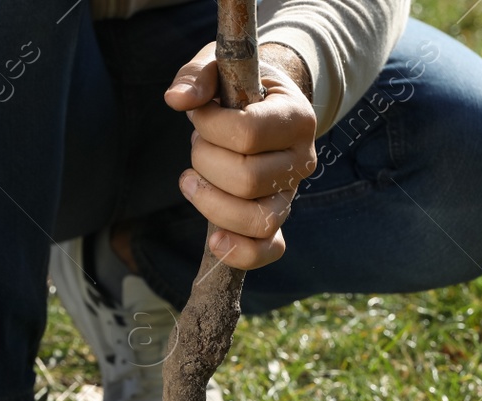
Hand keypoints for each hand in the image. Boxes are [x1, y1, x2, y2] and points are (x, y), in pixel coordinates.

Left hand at [165, 41, 316, 268]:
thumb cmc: (238, 85)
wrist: (263, 105)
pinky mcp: (277, 219)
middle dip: (204, 161)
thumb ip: (197, 76)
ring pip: (254, 219)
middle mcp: (303, 161)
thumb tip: (177, 100)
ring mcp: (291, 194)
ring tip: (191, 180)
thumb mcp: (219, 66)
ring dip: (209, 201)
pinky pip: (268, 249)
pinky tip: (215, 242)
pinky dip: (241, 253)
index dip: (210, 125)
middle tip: (198, 143)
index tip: (200, 113)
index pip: (248, 133)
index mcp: (297, 117)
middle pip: (246, 179)